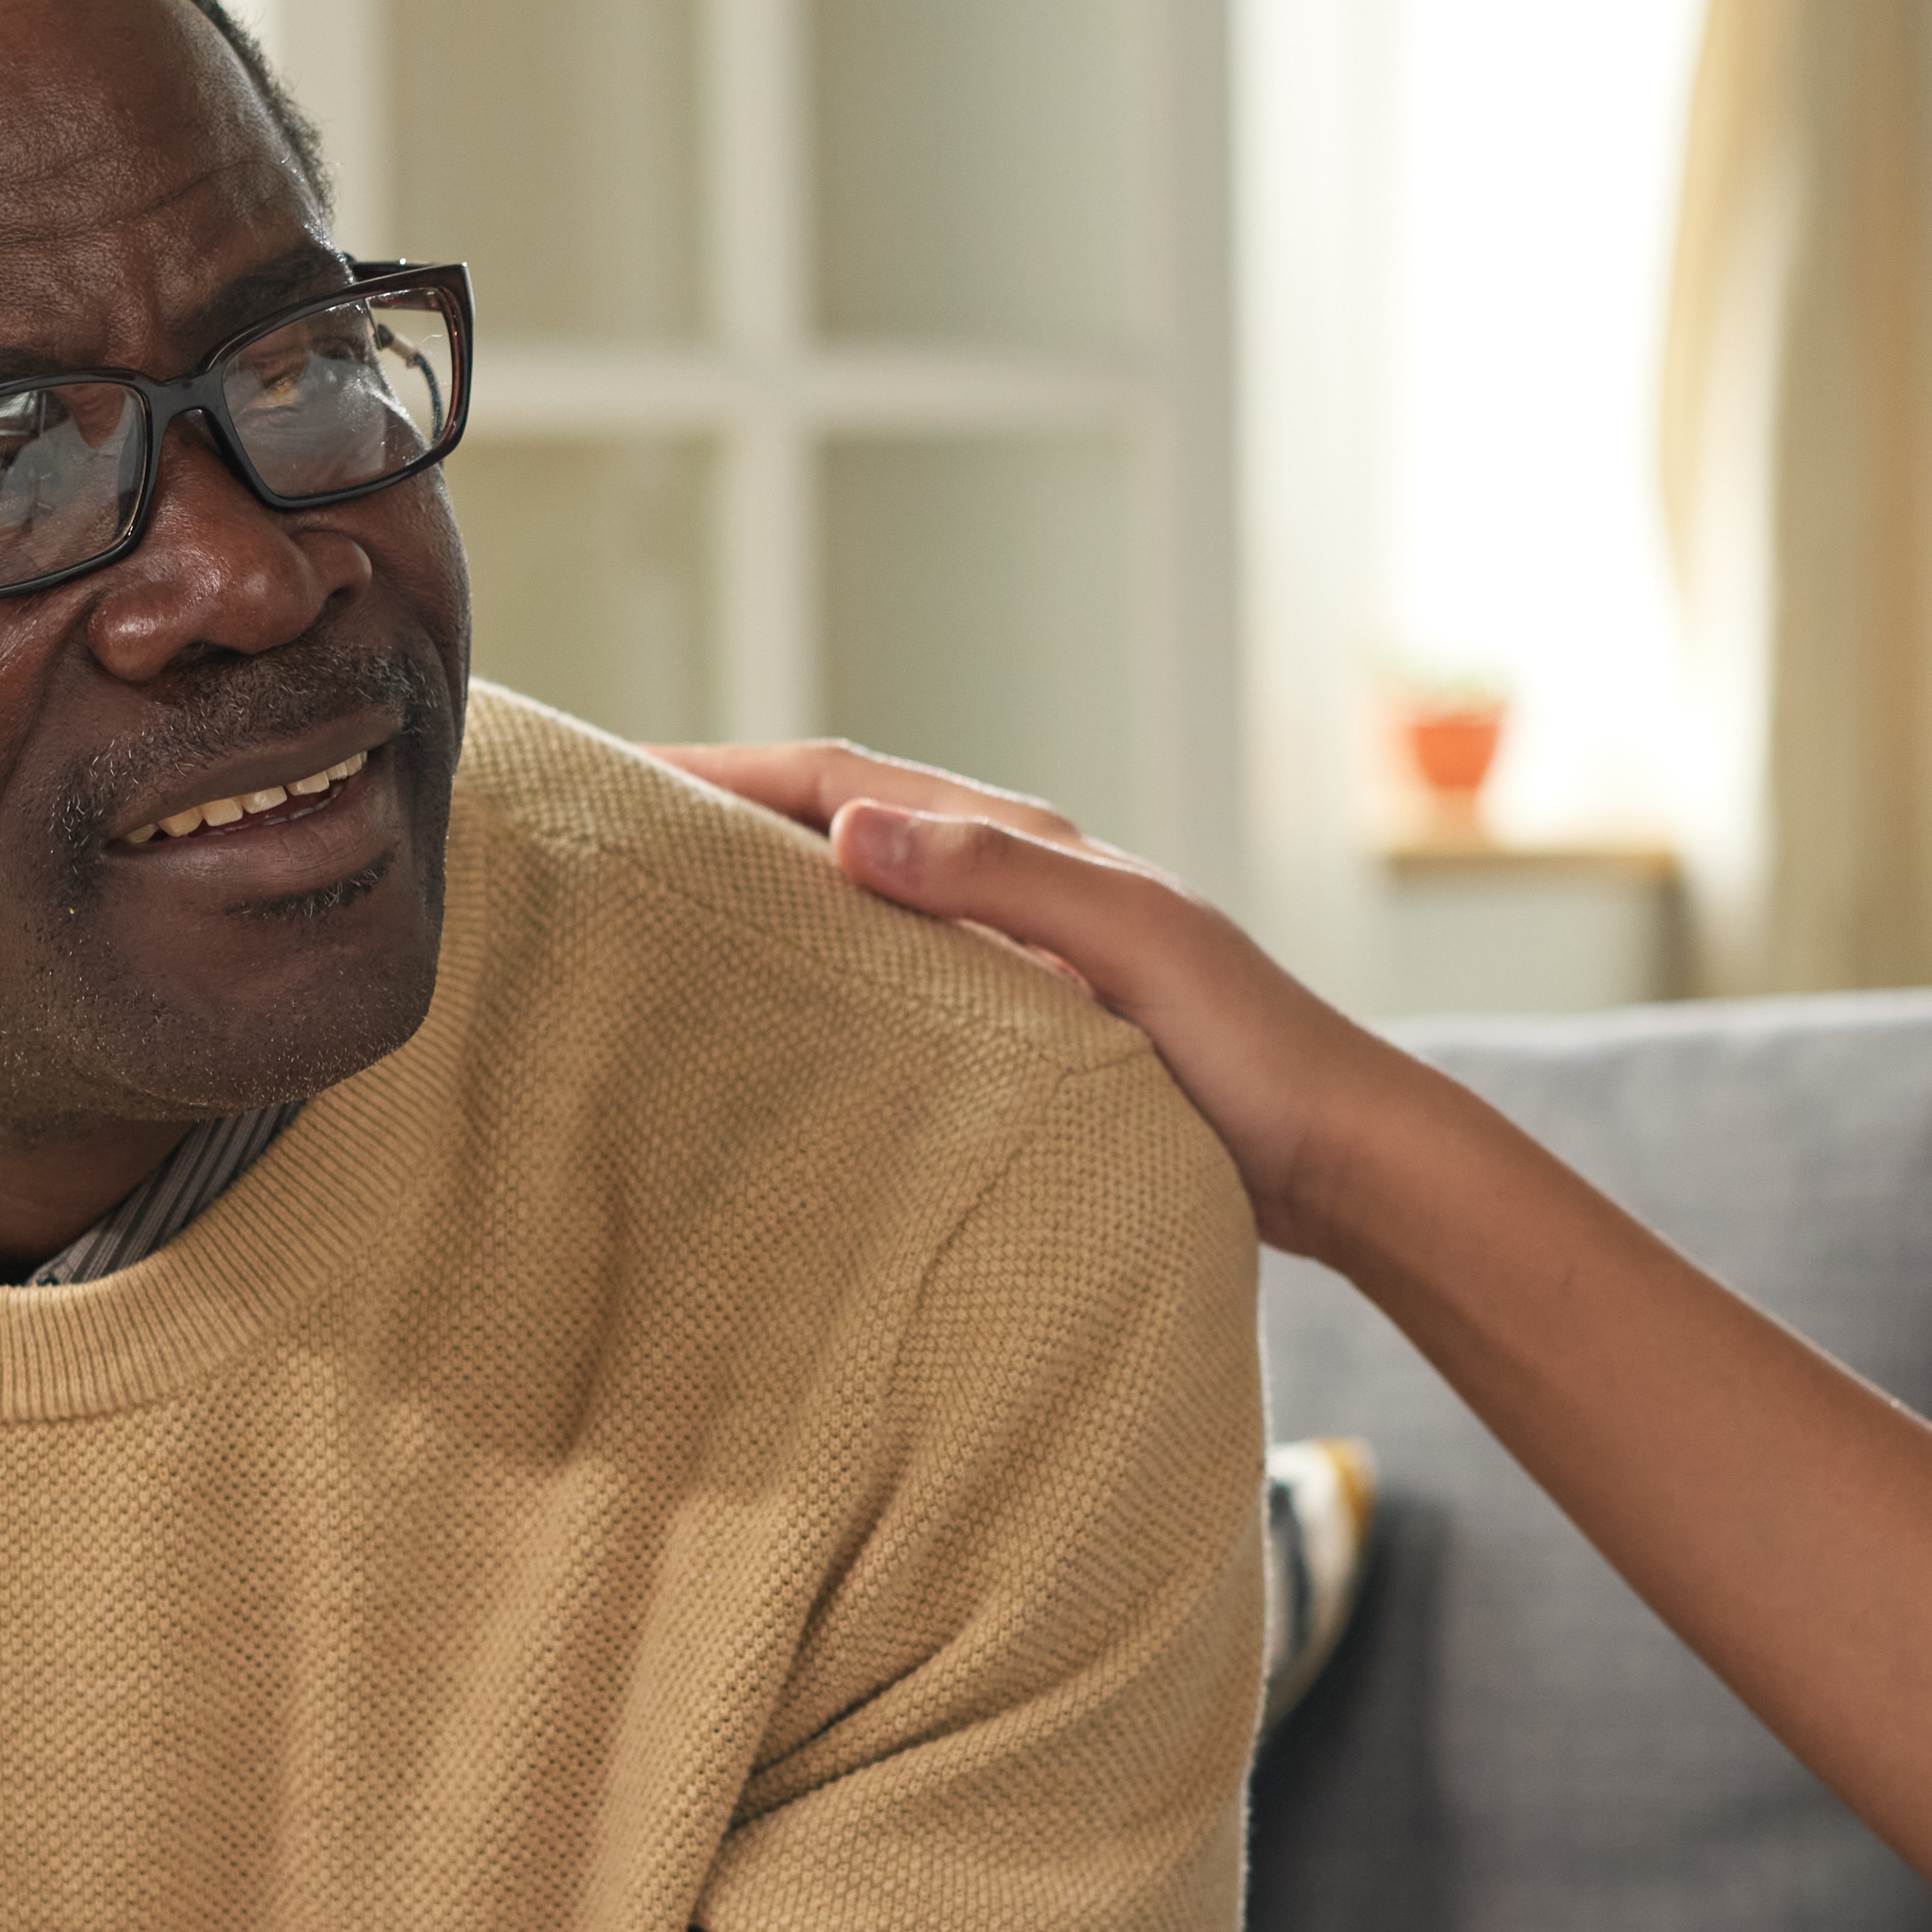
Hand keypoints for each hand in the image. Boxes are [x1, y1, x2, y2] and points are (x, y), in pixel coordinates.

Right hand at [655, 741, 1413, 1260]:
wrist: (1340, 1161)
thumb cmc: (1256, 1050)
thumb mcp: (1136, 944)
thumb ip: (1002, 880)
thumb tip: (852, 831)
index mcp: (1021, 844)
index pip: (833, 780)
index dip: (716, 770)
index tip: (610, 777)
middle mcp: (1003, 888)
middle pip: (822, 836)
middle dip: (708, 829)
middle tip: (591, 857)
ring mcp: (1005, 964)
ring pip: (846, 915)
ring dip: (751, 910)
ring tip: (642, 943)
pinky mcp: (1012, 1039)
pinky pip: (881, 992)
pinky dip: (809, 989)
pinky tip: (764, 1043)